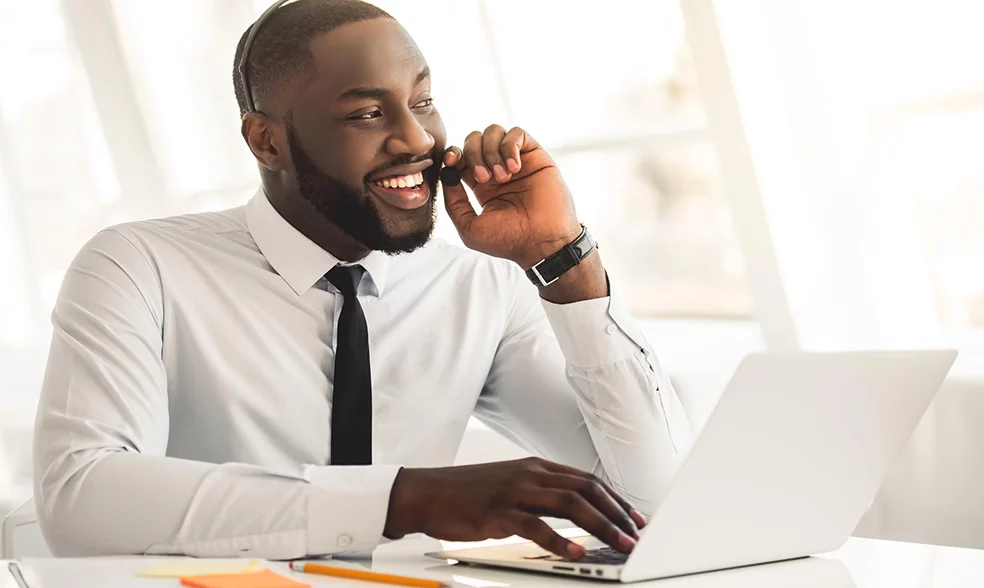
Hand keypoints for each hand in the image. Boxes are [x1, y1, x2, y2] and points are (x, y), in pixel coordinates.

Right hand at [383, 457, 646, 558]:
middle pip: (586, 489)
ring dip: (601, 526)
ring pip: (570, 504)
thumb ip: (540, 493)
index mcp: (536, 466)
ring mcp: (515, 491)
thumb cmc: (468, 493)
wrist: (427, 492)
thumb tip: (574, 512)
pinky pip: (536, 526)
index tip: (634, 518)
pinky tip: (576, 552)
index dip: (615, 499)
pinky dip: (560, 540)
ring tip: (619, 544)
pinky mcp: (498, 511)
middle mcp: (531, 474)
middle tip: (637, 535)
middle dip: (617, 513)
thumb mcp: (510, 483)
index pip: (587, 480)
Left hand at [440, 126, 581, 269]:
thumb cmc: (508, 240)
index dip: (453, 154)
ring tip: (502, 177)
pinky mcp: (535, 156)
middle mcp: (497, 169)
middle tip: (484, 178)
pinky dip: (510, 147)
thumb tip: (446, 174)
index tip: (451, 161)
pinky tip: (515, 168)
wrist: (542, 242)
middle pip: (474, 139)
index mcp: (481, 185)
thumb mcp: (469, 227)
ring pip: (493, 131)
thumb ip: (453, 202)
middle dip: (472, 154)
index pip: (461, 157)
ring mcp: (516, 161)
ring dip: (491, 151)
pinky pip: (516, 133)